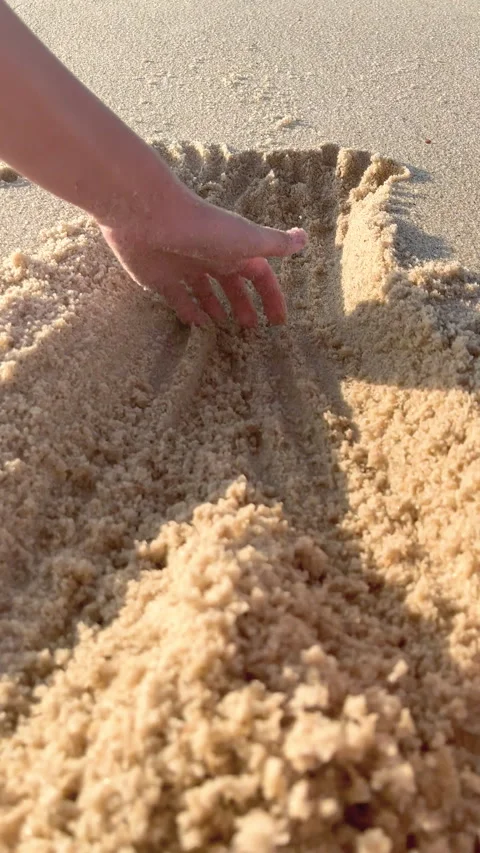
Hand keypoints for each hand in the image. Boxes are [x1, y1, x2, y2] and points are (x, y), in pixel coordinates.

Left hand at [99, 186, 306, 326]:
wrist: (151, 217)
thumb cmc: (205, 229)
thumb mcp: (247, 239)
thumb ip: (275, 243)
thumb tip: (305, 238)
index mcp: (235, 250)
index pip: (260, 276)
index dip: (270, 296)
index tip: (278, 321)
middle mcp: (211, 258)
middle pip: (231, 286)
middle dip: (243, 305)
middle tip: (250, 329)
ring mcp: (184, 268)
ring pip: (204, 293)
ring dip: (216, 308)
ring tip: (225, 328)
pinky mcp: (159, 279)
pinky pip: (178, 300)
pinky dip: (188, 312)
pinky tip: (197, 326)